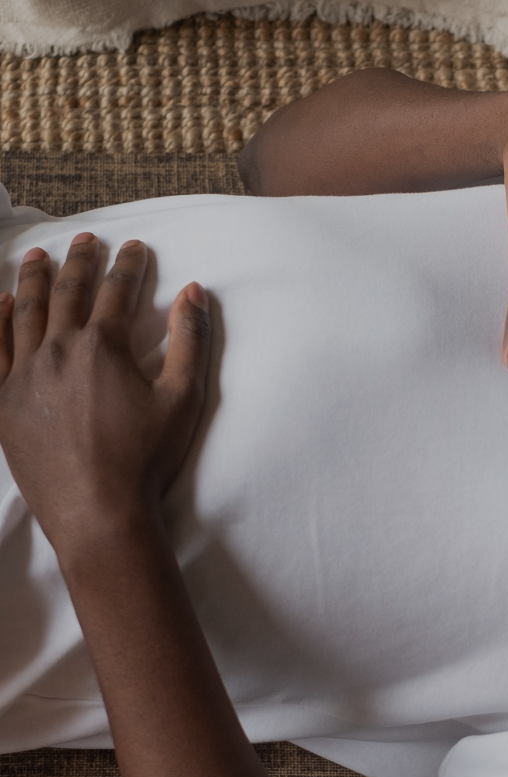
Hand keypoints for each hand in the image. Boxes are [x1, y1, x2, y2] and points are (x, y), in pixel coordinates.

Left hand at [0, 233, 210, 558]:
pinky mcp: (4, 402)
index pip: (117, 292)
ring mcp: (24, 375)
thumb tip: (195, 292)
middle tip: (87, 240)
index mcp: (103, 347)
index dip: (129, 266)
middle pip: (68, 293)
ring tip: (38, 255)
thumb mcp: (184, 400)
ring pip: (25, 312)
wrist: (99, 512)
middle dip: (80, 261)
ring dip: (33, 279)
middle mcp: (58, 351)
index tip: (135, 247)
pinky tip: (1, 303)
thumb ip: (190, 341)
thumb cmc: (146, 460)